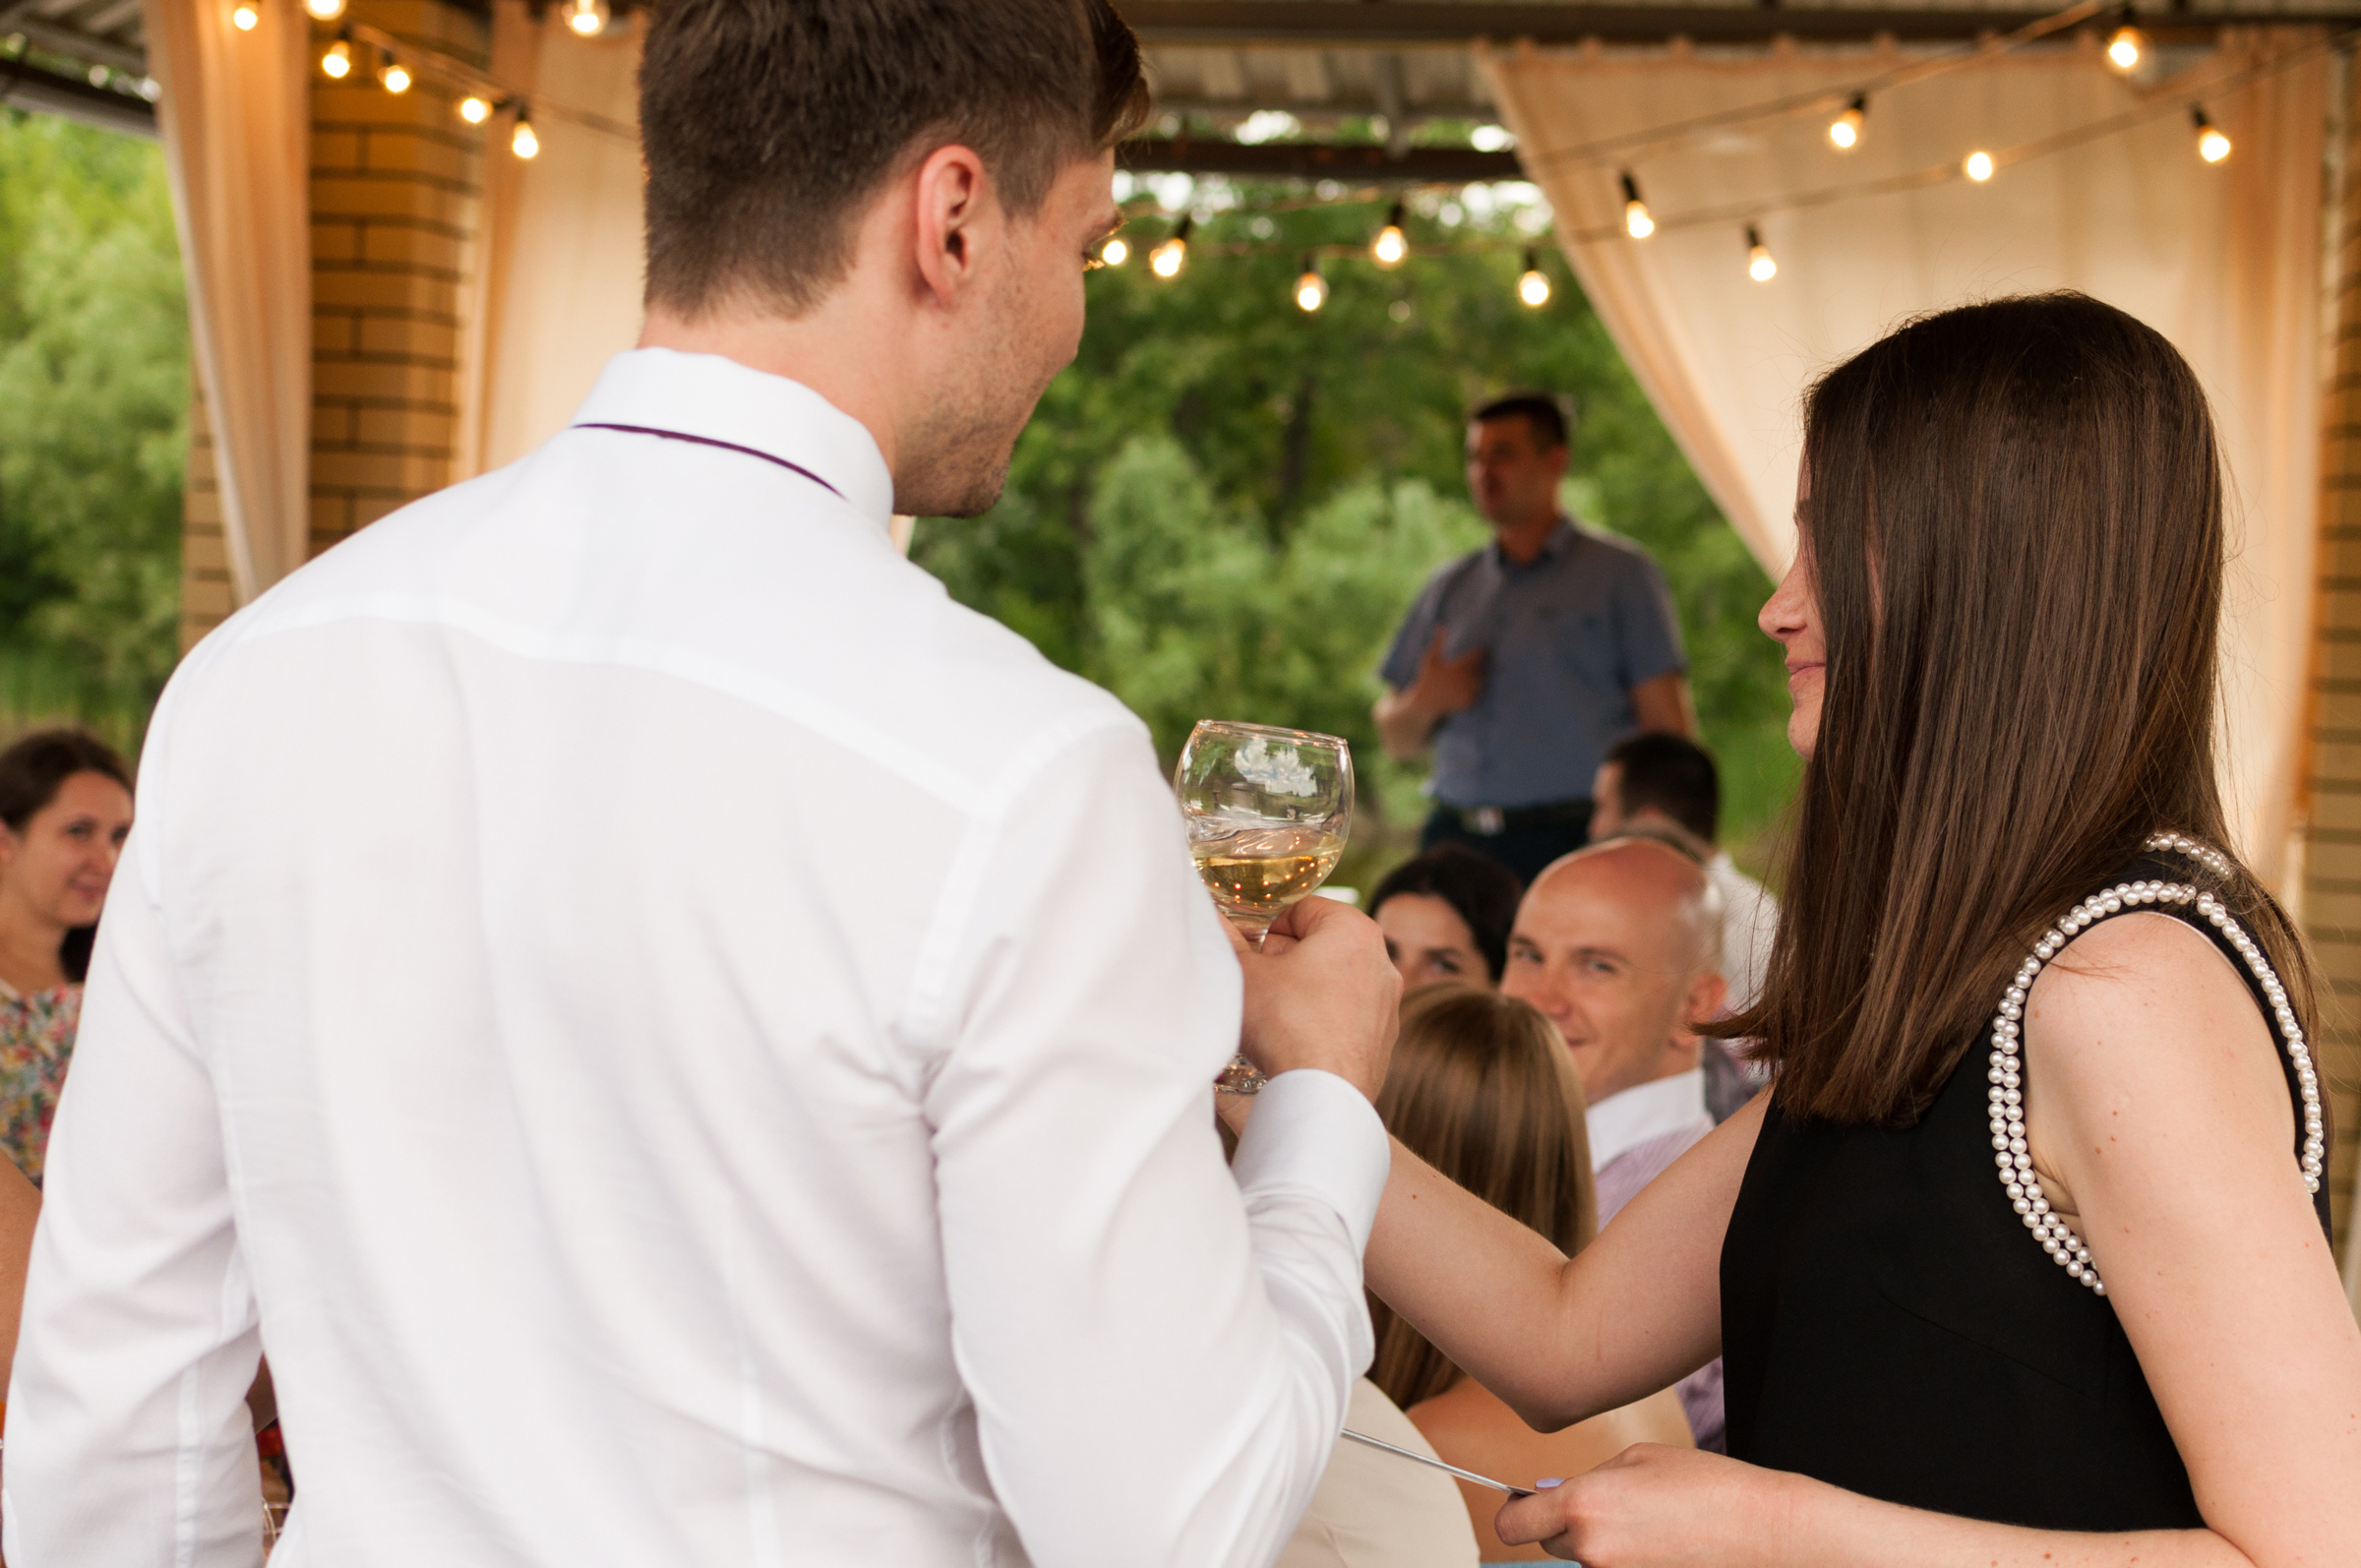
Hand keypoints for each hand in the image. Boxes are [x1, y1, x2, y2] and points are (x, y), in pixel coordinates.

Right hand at [1228, 896, 1398, 1101]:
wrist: (1320, 1093)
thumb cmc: (1286, 1024)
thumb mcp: (1243, 974)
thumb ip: (1228, 941)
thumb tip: (1213, 922)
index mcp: (1353, 930)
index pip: (1303, 909)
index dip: (1270, 929)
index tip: (1255, 954)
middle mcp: (1380, 961)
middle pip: (1321, 944)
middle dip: (1288, 960)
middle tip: (1263, 984)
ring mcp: (1386, 1004)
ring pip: (1334, 981)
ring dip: (1304, 991)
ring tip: (1277, 1015)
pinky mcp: (1383, 1039)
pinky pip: (1345, 1016)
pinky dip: (1322, 1021)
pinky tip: (1297, 1041)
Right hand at [1410, 628, 1486, 717]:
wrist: (1425, 702)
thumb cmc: (1427, 678)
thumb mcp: (1430, 659)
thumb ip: (1438, 643)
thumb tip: (1441, 626)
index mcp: (1457, 668)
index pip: (1478, 656)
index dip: (1482, 652)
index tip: (1482, 648)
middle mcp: (1464, 681)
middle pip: (1483, 668)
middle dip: (1483, 663)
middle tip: (1483, 659)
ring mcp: (1467, 693)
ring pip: (1483, 681)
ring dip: (1483, 675)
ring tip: (1480, 670)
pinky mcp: (1468, 702)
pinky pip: (1479, 693)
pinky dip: (1479, 688)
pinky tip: (1474, 684)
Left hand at [1491, 1444, 1801, 1566]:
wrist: (1769, 1533)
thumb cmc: (1708, 1487)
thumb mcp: (1639, 1459)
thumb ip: (1588, 1478)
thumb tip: (1549, 1493)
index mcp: (1583, 1506)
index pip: (1512, 1526)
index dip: (1515, 1514)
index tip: (1524, 1505)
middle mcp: (1590, 1550)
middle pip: (1548, 1544)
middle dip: (1564, 1525)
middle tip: (1606, 1507)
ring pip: (1584, 1561)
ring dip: (1598, 1543)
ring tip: (1644, 1524)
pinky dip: (1624, 1559)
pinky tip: (1657, 1546)